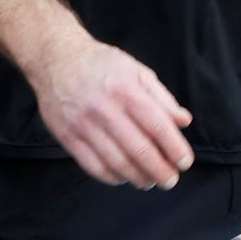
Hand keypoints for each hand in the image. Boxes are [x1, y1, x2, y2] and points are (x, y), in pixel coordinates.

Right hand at [29, 33, 193, 187]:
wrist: (55, 58)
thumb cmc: (100, 64)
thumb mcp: (136, 70)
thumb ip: (161, 97)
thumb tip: (183, 121)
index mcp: (126, 89)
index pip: (157, 125)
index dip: (174, 148)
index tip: (185, 162)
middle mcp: (104, 108)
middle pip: (138, 149)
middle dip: (160, 170)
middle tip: (170, 180)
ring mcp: (83, 124)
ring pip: (116, 162)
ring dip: (138, 177)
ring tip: (149, 181)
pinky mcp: (67, 136)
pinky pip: (93, 166)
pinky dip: (112, 177)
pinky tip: (123, 177)